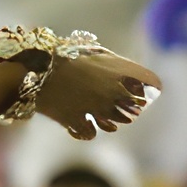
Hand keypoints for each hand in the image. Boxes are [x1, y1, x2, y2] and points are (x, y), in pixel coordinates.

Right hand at [26, 47, 160, 139]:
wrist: (33, 67)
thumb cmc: (63, 54)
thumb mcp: (94, 53)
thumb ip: (115, 66)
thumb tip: (130, 77)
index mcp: (120, 71)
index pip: (153, 84)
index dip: (150, 87)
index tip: (145, 90)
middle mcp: (114, 92)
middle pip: (135, 110)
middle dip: (126, 107)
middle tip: (111, 100)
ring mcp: (97, 110)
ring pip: (114, 125)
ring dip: (106, 119)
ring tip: (92, 109)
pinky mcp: (79, 123)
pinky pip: (91, 133)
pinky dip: (84, 128)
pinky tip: (77, 120)